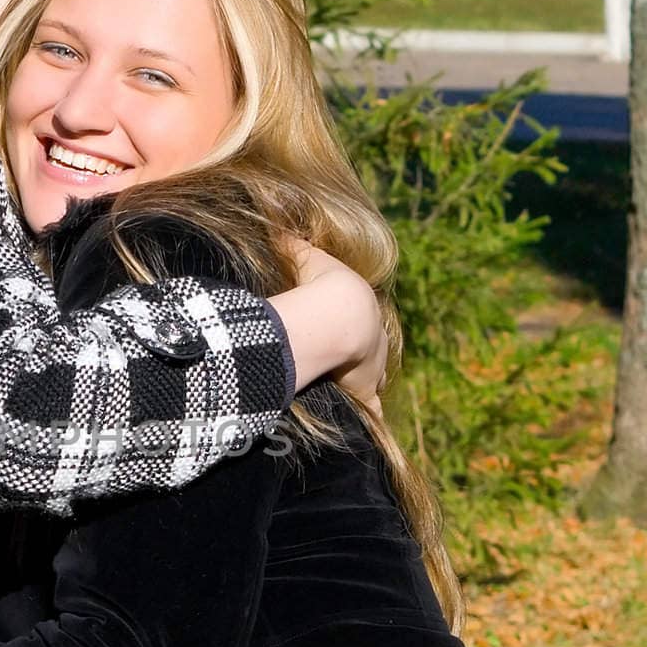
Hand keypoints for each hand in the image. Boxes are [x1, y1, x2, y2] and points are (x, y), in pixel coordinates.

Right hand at [269, 243, 387, 414]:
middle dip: (364, 363)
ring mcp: (370, 368)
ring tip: (361, 406)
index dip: (354, 331)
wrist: (340, 312)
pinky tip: (369, 429)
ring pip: (371, 383)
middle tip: (353, 372)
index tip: (348, 339)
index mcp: (361, 312)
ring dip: (365, 392)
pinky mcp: (365, 391)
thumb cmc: (323, 286)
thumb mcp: (305, 260)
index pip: (360, 323)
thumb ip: (291, 244)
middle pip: (371, 355)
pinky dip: (369, 417)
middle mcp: (372, 341)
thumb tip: (274, 217)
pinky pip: (370, 409)